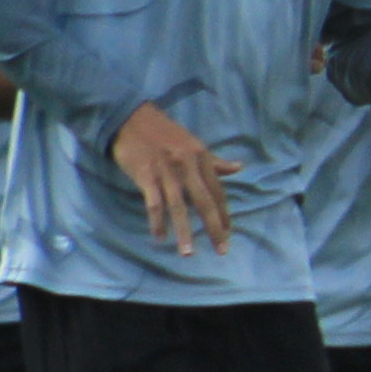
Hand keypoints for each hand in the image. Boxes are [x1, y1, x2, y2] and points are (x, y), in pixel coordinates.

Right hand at [110, 101, 236, 255]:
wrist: (131, 118)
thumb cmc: (164, 133)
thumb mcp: (193, 144)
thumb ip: (214, 161)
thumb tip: (239, 168)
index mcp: (201, 158)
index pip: (217, 192)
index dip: (224, 214)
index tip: (228, 234)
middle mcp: (187, 165)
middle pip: (204, 202)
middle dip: (214, 228)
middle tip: (221, 250)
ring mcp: (166, 171)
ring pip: (178, 207)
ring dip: (184, 232)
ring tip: (188, 253)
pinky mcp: (146, 175)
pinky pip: (153, 203)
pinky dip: (157, 221)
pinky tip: (160, 236)